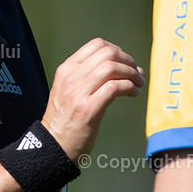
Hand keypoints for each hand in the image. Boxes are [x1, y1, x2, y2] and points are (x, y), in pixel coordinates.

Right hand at [41, 38, 144, 162]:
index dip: (118, 50)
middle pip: (108, 54)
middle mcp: (71, 77)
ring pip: (112, 68)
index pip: (96, 45)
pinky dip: (129, 88)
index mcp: (66, 70)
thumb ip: (89, 77)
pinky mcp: (88, 109)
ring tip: (139, 84)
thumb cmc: (65, 121)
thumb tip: (124, 66)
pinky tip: (133, 94)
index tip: (127, 62)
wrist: (53, 146)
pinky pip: (115, 87)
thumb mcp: (68, 91)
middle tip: (137, 73)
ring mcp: (78, 92)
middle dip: (128, 61)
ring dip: (132, 74)